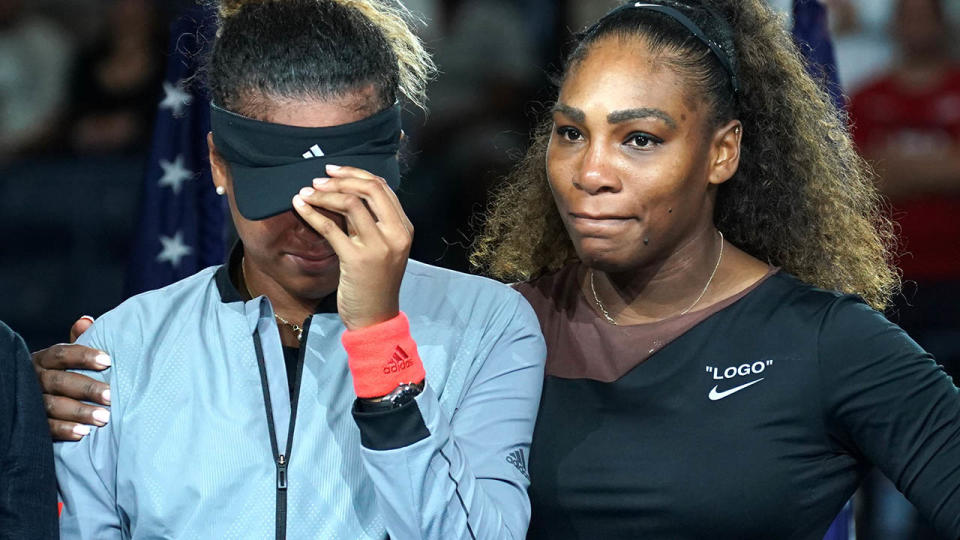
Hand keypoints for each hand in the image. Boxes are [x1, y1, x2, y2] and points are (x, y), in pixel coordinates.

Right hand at [32, 316, 111, 440]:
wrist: (37, 398)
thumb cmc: (62, 373)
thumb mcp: (68, 357)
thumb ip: (79, 340)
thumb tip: (86, 320)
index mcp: (43, 359)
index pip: (61, 354)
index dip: (83, 356)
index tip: (108, 361)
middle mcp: (34, 378)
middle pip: (59, 382)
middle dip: (87, 389)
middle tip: (111, 395)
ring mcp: (30, 401)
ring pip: (52, 405)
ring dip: (79, 412)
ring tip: (104, 418)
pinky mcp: (31, 422)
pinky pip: (45, 427)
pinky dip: (64, 430)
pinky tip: (83, 433)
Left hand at [292, 164, 412, 329]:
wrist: (375, 317)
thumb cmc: (375, 283)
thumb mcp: (381, 248)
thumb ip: (370, 222)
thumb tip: (343, 193)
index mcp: (403, 228)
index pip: (382, 187)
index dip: (356, 173)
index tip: (334, 171)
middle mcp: (395, 234)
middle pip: (369, 189)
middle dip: (341, 178)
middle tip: (318, 179)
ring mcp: (378, 247)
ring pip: (350, 203)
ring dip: (324, 193)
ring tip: (306, 192)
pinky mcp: (357, 260)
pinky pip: (330, 227)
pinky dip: (312, 212)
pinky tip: (299, 206)